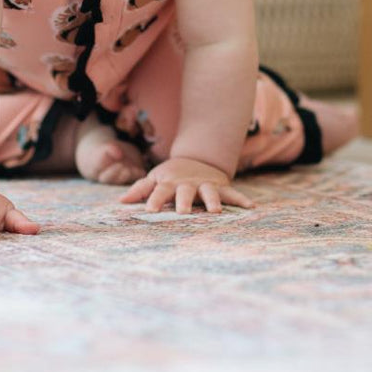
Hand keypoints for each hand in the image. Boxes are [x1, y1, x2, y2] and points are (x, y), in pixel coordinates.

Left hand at [119, 157, 254, 213]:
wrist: (196, 159)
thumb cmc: (171, 175)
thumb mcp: (155, 178)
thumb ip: (140, 189)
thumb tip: (121, 201)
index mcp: (169, 182)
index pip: (159, 192)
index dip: (154, 200)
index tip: (149, 211)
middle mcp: (188, 184)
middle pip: (185, 192)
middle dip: (184, 201)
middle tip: (182, 212)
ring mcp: (205, 185)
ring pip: (209, 193)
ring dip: (212, 200)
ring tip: (215, 211)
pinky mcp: (220, 187)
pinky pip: (232, 194)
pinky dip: (241, 200)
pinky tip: (251, 207)